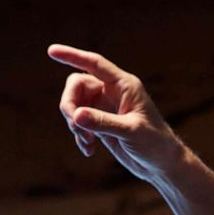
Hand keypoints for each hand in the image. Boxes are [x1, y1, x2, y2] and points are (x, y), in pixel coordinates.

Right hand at [48, 44, 182, 182]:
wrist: (161, 163)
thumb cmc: (155, 143)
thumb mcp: (130, 131)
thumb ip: (103, 122)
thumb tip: (76, 115)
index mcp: (124, 85)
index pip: (95, 64)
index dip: (73, 56)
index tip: (52, 51)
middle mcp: (112, 92)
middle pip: (77, 85)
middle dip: (70, 104)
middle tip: (75, 125)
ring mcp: (104, 107)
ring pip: (75, 104)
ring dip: (74, 123)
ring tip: (88, 142)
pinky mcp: (100, 123)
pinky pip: (78, 122)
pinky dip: (79, 136)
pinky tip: (89, 150)